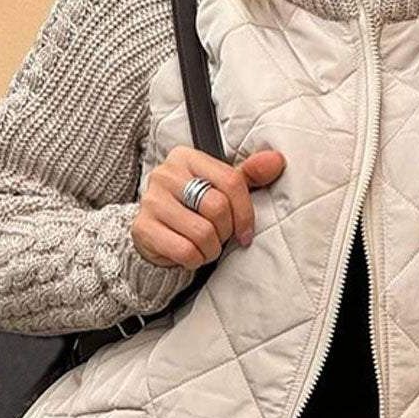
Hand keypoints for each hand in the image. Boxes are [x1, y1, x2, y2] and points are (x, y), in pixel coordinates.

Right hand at [131, 145, 285, 268]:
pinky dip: (195, 259)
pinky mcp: (142, 228)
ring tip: (205, 246)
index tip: (246, 231)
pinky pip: (184, 251)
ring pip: (202, 232)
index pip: (231, 181)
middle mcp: (165, 174)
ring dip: (211, 248)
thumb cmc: (193, 209)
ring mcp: (151, 200)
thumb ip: (248, 174)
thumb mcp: (220, 188)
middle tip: (219, 237)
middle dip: (226, 231)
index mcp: (186, 157)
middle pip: (217, 207)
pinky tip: (190, 254)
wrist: (154, 234)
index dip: (245, 212)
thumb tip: (276, 160)